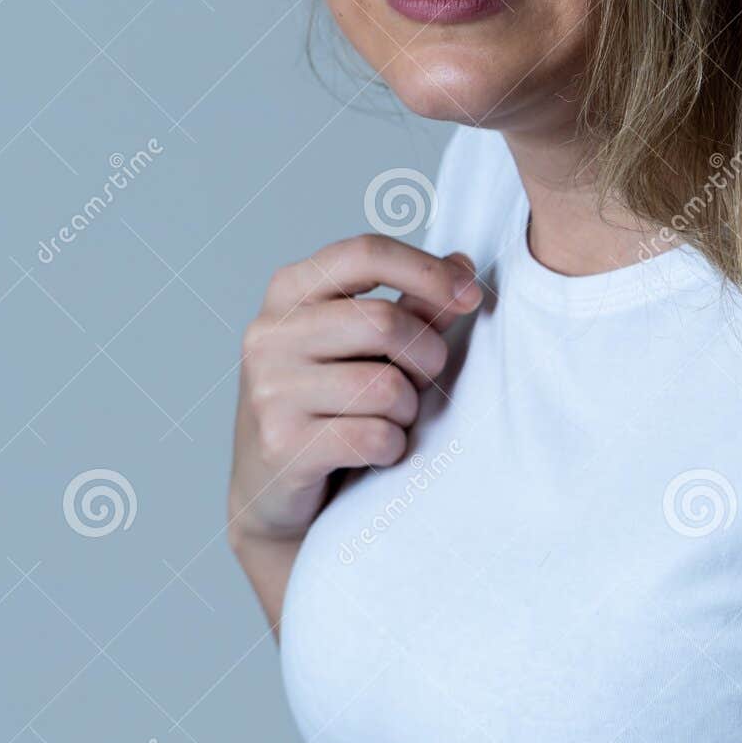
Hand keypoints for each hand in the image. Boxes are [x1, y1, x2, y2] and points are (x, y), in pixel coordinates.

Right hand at [227, 235, 480, 547]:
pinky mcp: (282, 444)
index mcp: (289, 290)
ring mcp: (270, 389)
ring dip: (407, 409)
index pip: (365, 254)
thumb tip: (464, 265)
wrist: (270, 488)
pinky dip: (392, 446)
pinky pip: (374, 436)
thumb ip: (410, 305)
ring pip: (384, 386)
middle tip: (423, 378)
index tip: (470, 297)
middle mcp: (270, 333)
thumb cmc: (326, 403)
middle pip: (383, 323)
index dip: (428, 271)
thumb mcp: (361, 344)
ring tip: (391, 418)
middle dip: (425, 355)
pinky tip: (376, 450)